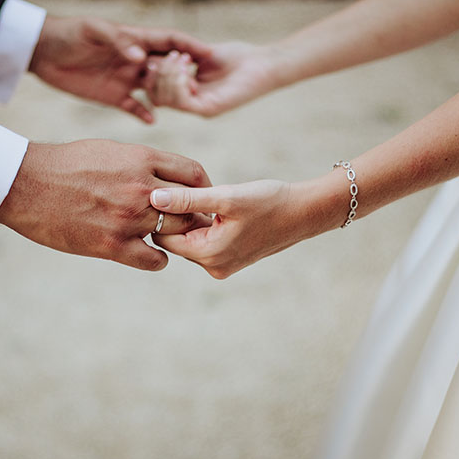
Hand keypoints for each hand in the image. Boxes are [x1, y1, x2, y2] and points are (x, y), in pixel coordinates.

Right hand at [0, 140, 211, 270]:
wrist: (25, 184)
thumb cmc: (65, 165)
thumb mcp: (110, 150)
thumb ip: (142, 163)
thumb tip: (167, 178)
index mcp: (141, 159)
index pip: (193, 173)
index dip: (202, 188)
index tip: (199, 199)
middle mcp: (141, 188)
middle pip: (191, 206)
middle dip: (191, 215)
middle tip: (185, 224)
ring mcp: (128, 218)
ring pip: (175, 233)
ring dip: (171, 236)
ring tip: (159, 236)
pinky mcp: (112, 245)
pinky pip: (155, 260)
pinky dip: (155, 259)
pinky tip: (144, 252)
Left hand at [28, 16, 213, 123]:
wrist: (43, 51)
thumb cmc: (69, 33)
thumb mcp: (93, 31)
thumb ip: (119, 41)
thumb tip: (142, 55)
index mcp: (135, 39)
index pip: (170, 41)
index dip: (190, 45)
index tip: (211, 53)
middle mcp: (136, 59)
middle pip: (168, 67)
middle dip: (186, 75)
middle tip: (202, 87)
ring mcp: (126, 78)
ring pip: (156, 89)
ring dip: (170, 96)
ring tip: (184, 106)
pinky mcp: (114, 96)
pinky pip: (135, 107)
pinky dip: (145, 114)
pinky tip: (153, 122)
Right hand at [142, 42, 283, 117]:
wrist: (263, 63)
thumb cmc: (238, 57)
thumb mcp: (202, 52)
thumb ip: (182, 55)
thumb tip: (157, 53)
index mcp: (188, 90)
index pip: (155, 89)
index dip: (153, 71)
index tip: (163, 52)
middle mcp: (191, 102)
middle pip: (156, 96)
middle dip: (158, 73)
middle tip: (174, 56)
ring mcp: (199, 107)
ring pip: (164, 100)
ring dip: (168, 75)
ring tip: (182, 59)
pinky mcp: (209, 109)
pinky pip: (181, 102)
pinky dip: (179, 82)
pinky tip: (188, 68)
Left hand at [149, 179, 322, 278]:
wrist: (305, 212)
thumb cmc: (269, 202)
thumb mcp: (226, 197)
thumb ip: (188, 199)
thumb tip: (154, 197)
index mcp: (208, 254)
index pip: (164, 238)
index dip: (162, 214)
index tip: (168, 192)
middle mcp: (214, 266)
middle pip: (176, 241)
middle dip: (178, 218)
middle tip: (188, 191)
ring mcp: (223, 264)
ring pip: (191, 240)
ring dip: (193, 219)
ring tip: (208, 199)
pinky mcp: (232, 258)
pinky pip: (207, 241)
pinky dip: (207, 224)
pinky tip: (220, 208)